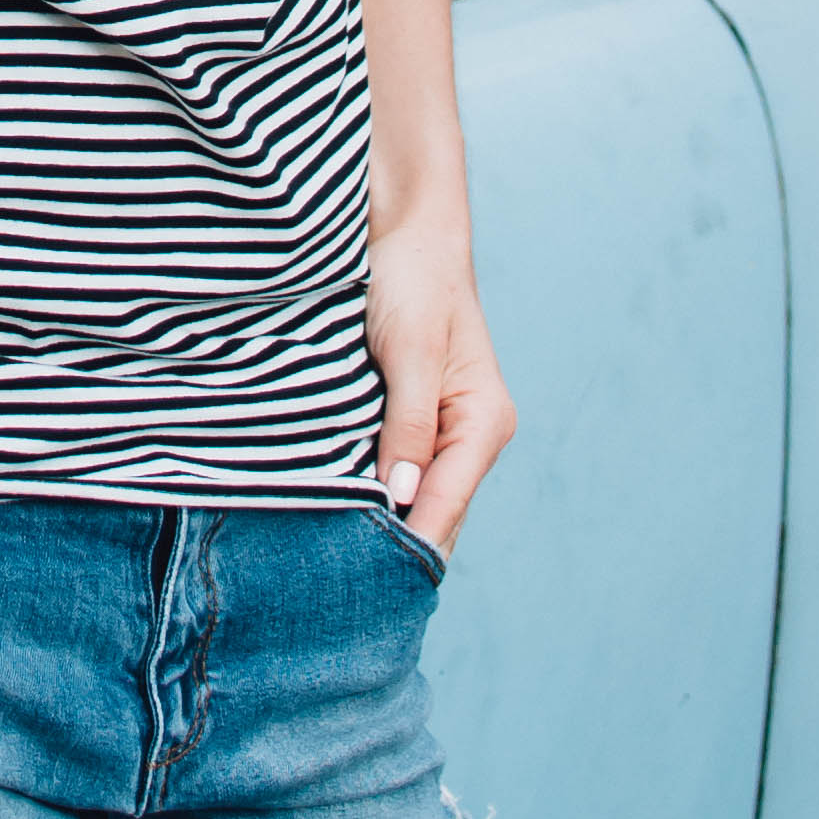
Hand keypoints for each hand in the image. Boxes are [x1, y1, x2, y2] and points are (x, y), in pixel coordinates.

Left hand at [368, 217, 515, 556]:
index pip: (446, 504)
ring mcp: (440, 430)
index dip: (409, 544)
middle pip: (433, 511)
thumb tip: (397, 496)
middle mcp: (469, 434)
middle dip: (395, 546)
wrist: (405, 229)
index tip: (370, 587)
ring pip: (411, 496)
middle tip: (342, 589)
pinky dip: (368, 491)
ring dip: (379, 522)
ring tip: (334, 567)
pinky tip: (334, 515)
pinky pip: (393, 469)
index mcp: (484, 422)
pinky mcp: (410, 418)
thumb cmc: (415, 279)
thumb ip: (408, 422)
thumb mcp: (412, 349)